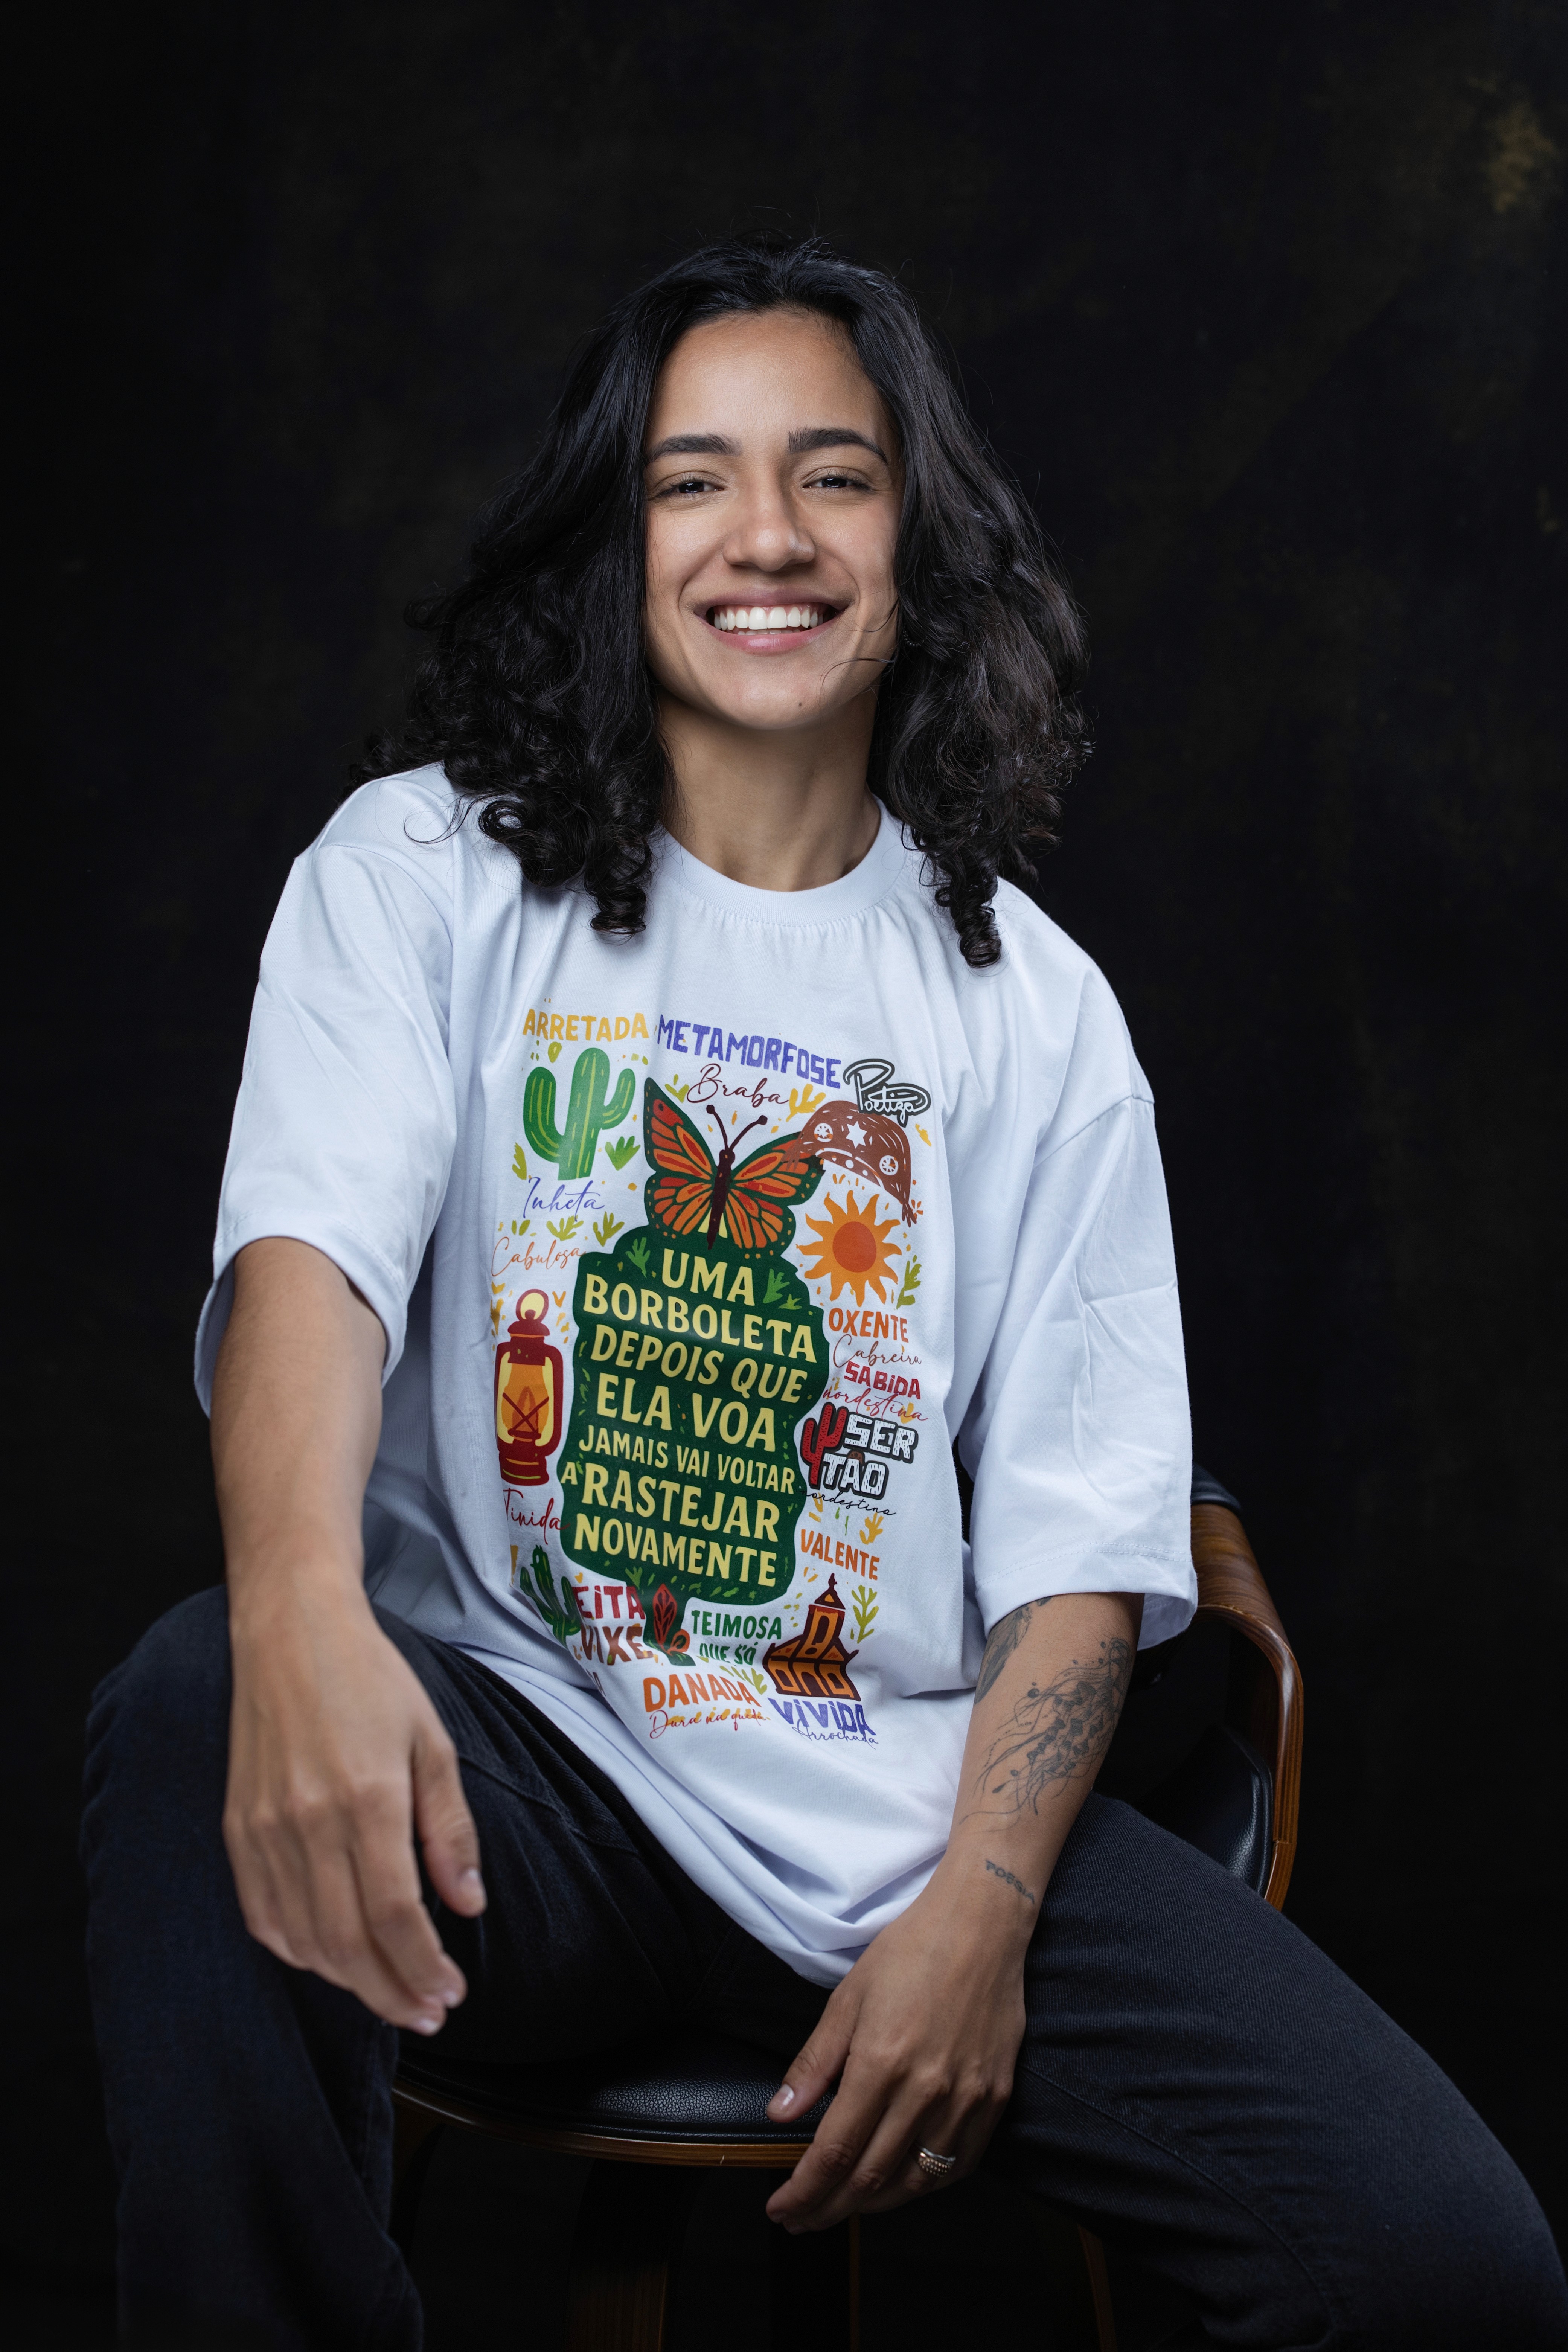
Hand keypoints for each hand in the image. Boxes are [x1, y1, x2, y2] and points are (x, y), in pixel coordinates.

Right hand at [223, 1575, 485, 2032]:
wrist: (291, 1632)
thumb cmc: (370, 1680)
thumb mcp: (433, 1742)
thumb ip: (449, 1829)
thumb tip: (467, 1905)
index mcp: (367, 1799)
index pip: (395, 1918)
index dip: (423, 1968)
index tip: (450, 1993)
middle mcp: (309, 1822)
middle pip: (348, 1943)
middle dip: (392, 1992)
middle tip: (427, 2014)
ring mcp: (265, 1829)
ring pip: (304, 1939)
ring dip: (348, 1981)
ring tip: (389, 1993)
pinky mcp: (238, 1828)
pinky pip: (263, 1915)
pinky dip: (298, 1950)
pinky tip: (330, 1959)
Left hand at [763, 1862, 1028, 2231]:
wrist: (981, 1926)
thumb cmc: (910, 1952)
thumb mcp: (848, 1999)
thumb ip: (814, 2063)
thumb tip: (780, 2114)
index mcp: (882, 2064)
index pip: (834, 2153)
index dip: (804, 2190)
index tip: (780, 2207)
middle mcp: (926, 2090)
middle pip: (871, 2177)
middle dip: (829, 2207)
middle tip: (802, 2219)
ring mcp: (966, 2098)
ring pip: (915, 2182)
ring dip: (874, 2205)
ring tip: (843, 2207)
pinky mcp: (996, 2098)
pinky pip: (959, 2165)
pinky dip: (925, 2186)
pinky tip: (902, 2185)